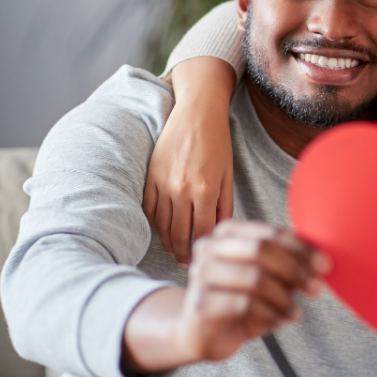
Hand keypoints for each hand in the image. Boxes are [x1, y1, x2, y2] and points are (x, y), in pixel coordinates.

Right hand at [123, 221, 330, 373]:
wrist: (198, 332)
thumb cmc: (235, 299)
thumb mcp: (261, 275)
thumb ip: (284, 263)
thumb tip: (322, 262)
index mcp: (226, 233)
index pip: (269, 233)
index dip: (301, 249)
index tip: (325, 265)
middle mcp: (209, 248)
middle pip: (262, 250)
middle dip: (295, 270)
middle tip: (316, 288)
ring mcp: (201, 275)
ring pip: (256, 279)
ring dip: (284, 298)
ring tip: (295, 312)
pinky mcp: (200, 304)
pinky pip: (246, 305)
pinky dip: (269, 315)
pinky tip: (278, 321)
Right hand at [144, 57, 237, 266]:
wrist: (197, 112)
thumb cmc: (218, 142)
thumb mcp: (228, 175)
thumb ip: (224, 205)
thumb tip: (218, 230)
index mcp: (205, 191)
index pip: (202, 232)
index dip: (201, 248)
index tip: (201, 258)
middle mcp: (181, 190)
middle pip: (179, 233)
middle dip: (182, 252)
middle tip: (184, 263)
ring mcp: (162, 183)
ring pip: (161, 224)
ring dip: (167, 241)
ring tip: (173, 250)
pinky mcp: (150, 176)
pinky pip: (149, 208)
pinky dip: (154, 222)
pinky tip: (161, 230)